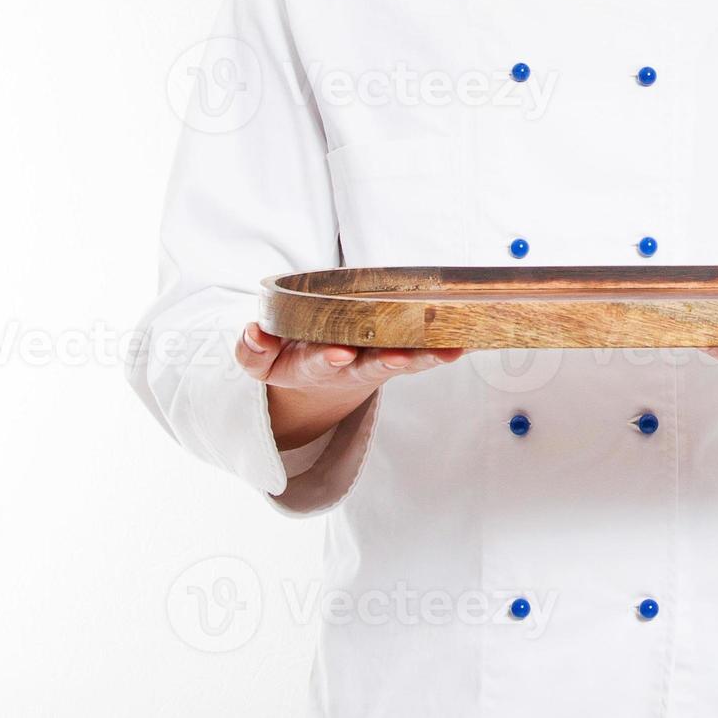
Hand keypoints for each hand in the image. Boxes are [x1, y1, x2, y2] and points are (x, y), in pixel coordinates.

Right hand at [235, 322, 463, 449]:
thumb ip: (253, 351)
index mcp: (315, 366)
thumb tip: (252, 332)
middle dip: (385, 362)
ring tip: (449, 352)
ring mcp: (377, 363)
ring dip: (427, 358)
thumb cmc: (289, 361)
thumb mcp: (263, 364)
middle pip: (371, 366)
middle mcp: (351, 367)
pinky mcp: (398, 355)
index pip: (320, 363)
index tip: (338, 354)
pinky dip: (442, 351)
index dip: (328, 358)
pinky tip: (465, 344)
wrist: (317, 385)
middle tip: (400, 358)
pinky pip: (423, 353)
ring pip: (405, 361)